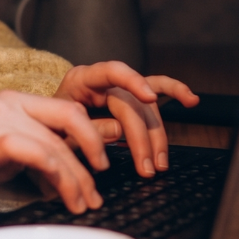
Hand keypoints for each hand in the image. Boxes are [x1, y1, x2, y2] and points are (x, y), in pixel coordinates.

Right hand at [0, 90, 109, 228]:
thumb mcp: (9, 155)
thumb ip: (42, 150)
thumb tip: (85, 161)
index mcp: (14, 100)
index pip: (68, 109)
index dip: (92, 135)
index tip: (101, 166)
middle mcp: (5, 102)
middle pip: (68, 123)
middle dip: (90, 160)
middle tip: (96, 192)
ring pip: (53, 143)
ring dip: (75, 179)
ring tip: (81, 204)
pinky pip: (32, 152)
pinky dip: (55, 175)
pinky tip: (61, 195)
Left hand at [54, 61, 198, 177]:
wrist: (48, 126)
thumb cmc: (52, 127)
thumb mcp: (60, 131)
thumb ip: (85, 129)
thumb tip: (119, 132)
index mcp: (80, 80)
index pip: (110, 71)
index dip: (131, 82)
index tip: (150, 99)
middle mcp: (102, 79)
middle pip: (132, 103)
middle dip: (142, 137)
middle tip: (147, 168)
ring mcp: (118, 87)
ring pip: (147, 107)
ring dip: (157, 136)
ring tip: (159, 163)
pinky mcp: (129, 95)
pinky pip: (156, 89)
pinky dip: (174, 92)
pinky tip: (191, 101)